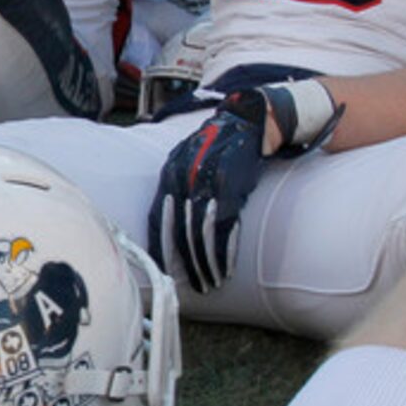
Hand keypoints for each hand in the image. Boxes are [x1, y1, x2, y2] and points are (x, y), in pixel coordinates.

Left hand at [147, 82, 340, 292]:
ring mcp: (207, 182)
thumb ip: (178, 187)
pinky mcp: (231, 186)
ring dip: (206, 263)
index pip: (156, 217)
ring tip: (211, 282)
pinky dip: (224, 251)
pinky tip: (225, 267)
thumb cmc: (220, 146)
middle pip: (179, 231)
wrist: (249, 119)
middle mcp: (183, 177)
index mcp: (169, 172)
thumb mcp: (190, 161)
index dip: (158, 246)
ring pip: (201, 233)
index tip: (162, 271)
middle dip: (187, 264)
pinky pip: (224, 227)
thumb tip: (171, 222)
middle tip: (194, 286)